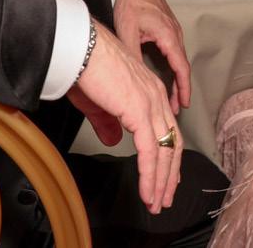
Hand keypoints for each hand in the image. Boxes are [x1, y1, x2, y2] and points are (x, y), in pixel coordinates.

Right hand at [73, 21, 181, 214]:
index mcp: (150, 91)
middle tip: (165, 198)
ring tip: (156, 203)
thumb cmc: (85, 67)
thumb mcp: (98, 102)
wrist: (81, 49)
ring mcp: (151, 105)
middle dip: (170, 175)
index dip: (169, 156)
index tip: (168, 177)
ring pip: (165, 151)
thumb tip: (112, 140)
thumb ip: (108, 122)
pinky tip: (148, 192)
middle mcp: (156, 97)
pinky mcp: (140, 113)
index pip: (168, 129)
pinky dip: (150, 176)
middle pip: (172, 144)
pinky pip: (150, 152)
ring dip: (161, 181)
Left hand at [114, 0, 190, 112]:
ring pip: (178, 58)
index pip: (181, 68)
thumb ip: (134, 56)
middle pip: (182, 65)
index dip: (183, 88)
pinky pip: (174, 49)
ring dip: (176, 77)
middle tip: (175, 107)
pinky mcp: (167, 26)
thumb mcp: (128, 32)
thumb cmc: (129, 2)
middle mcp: (174, 33)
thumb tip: (137, 79)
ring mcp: (172, 28)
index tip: (183, 104)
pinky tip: (166, 72)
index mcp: (168, 35)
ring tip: (171, 95)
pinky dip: (173, 65)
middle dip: (180, 88)